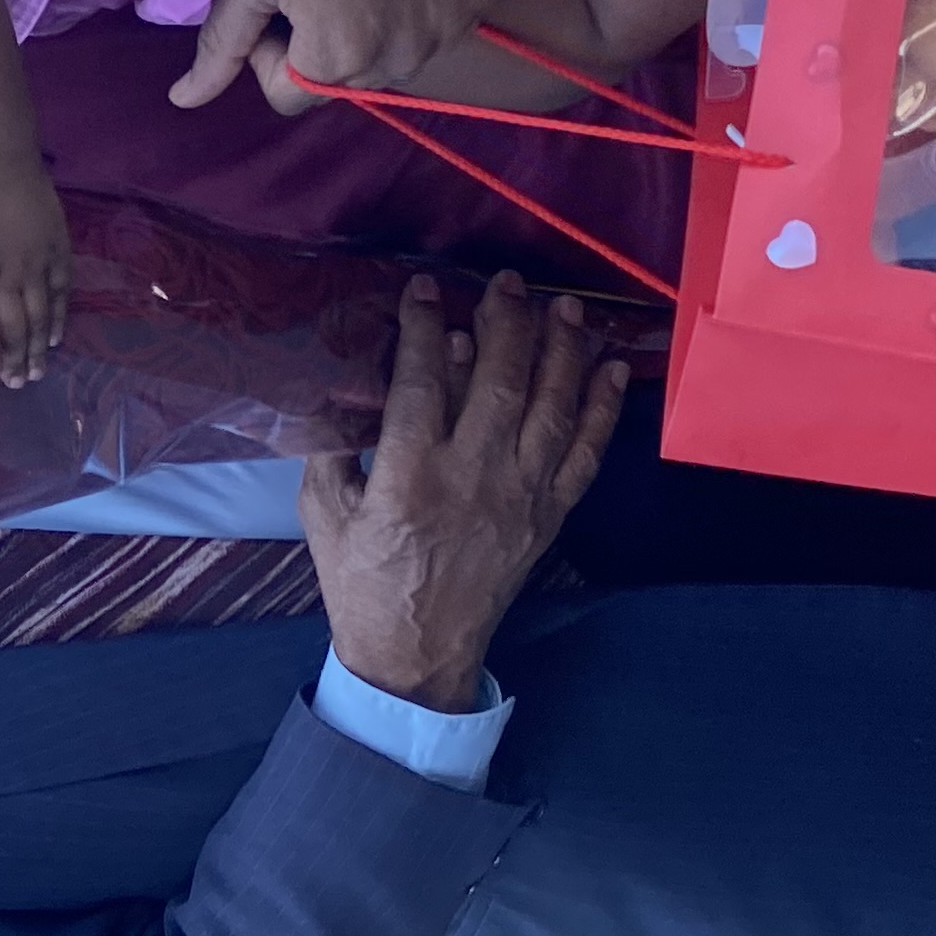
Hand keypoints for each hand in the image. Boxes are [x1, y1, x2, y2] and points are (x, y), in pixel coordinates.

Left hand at [0, 165, 72, 383]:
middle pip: (10, 330)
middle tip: (17, 383)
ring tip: (37, 372)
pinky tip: (55, 338)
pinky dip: (58, 318)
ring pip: (37, 319)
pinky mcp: (55, 254)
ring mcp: (30, 269)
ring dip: (36, 350)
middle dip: (14, 362)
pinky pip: (59, 293)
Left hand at [174, 0, 502, 114]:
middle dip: (323, 43)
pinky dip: (421, 5)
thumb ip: (222, 44)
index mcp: (338, 57)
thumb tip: (186, 102)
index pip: (290, 95)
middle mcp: (401, 58)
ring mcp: (449, 28)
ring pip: (395, 56)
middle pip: (345, 81)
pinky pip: (441, 24)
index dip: (270, 52)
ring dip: (374, 29)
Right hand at [302, 274, 627, 709]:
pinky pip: (586, 454)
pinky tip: (612, 368)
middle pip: (498, 381)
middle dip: (505, 322)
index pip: (421, 380)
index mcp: (408, 476)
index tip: (426, 288)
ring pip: (551, 408)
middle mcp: (472, 478)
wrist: (416, 653)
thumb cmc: (362, 578)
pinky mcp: (550, 516)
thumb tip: (360, 380)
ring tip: (566, 307)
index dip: (423, 327)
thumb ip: (336, 444)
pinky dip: (603, 409)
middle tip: (507, 282)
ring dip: (562, 351)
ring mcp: (520, 496)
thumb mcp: (323, 510)